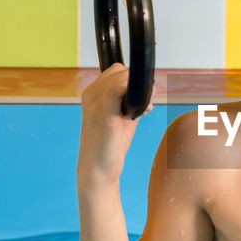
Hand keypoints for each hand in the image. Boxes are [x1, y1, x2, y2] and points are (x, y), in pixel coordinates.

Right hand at [77, 63, 152, 184]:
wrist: (97, 169)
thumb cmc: (110, 144)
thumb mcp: (121, 116)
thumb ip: (131, 100)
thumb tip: (149, 86)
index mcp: (92, 93)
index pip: (116, 71)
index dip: (132, 80)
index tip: (142, 99)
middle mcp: (90, 94)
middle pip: (121, 71)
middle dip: (137, 85)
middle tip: (144, 107)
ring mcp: (94, 103)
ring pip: (123, 77)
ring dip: (140, 92)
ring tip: (143, 112)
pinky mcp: (103, 114)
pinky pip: (119, 88)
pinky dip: (135, 95)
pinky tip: (140, 113)